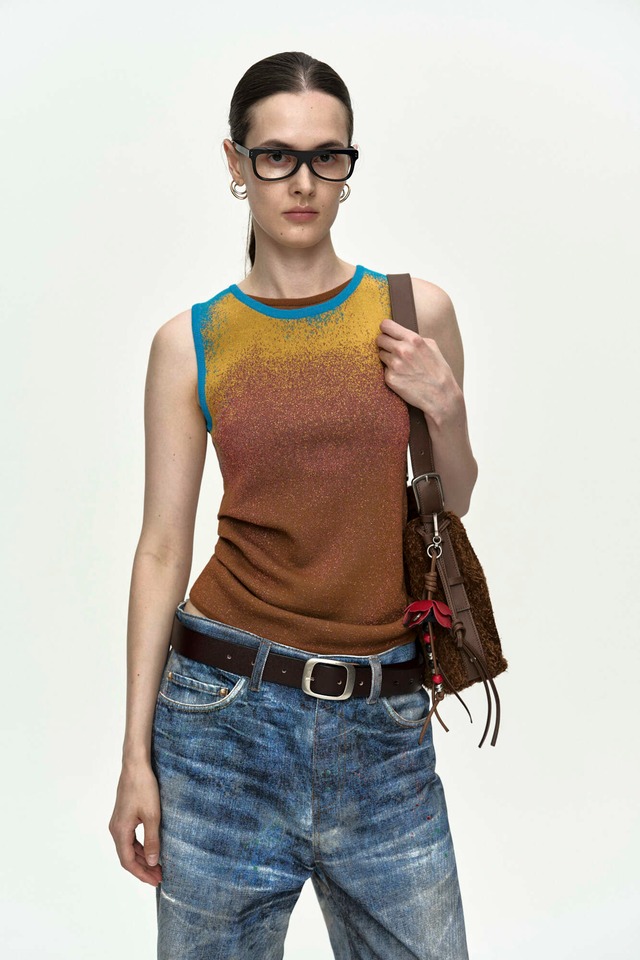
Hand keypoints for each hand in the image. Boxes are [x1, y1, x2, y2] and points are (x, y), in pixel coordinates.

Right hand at [109, 761, 162, 886]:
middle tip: (160, 877)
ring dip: (143, 858)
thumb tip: (153, 862)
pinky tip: (152, 849)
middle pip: (128, 856)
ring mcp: (119, 822)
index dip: (141, 873)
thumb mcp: (152, 816)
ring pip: (129, 848)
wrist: (135, 766)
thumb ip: (152, 840)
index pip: (128, 861)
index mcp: (120, 831)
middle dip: (144, 868)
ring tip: (158, 867)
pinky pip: (131, 838)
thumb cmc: (143, 788)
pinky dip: (141, 847)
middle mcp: (116, 829)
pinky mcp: (124, 816)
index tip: (155, 881)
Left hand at [376, 318, 461, 425]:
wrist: (441, 395)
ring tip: (402, 365)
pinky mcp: (390, 379)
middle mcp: (402, 350)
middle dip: (385, 343)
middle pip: (380, 339)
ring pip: (381, 355)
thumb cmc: (438, 371)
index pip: (386, 325)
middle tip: (393, 350)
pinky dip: (391, 372)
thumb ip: (414, 337)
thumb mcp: (432, 346)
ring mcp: (394, 365)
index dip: (386, 329)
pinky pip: (384, 370)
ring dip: (388, 358)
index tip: (387, 332)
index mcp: (413, 339)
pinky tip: (403, 377)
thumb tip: (400, 333)